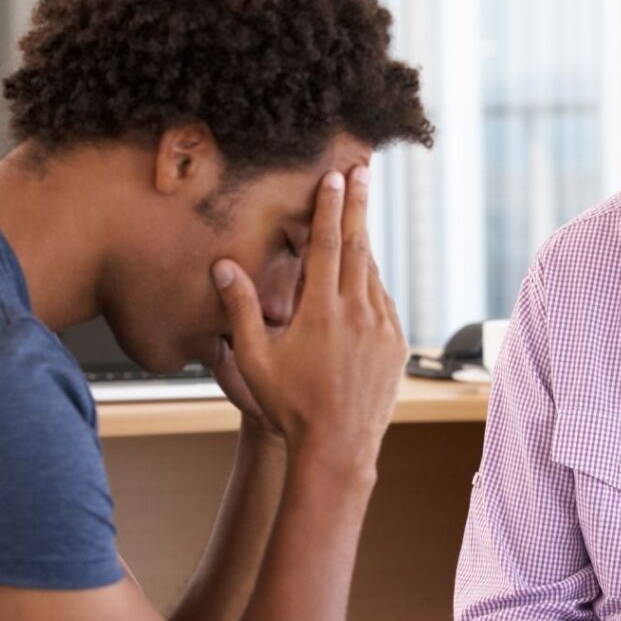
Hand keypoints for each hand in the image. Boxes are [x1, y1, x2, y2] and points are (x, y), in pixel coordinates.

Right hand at [211, 167, 406, 470]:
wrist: (338, 448)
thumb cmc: (290, 407)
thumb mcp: (254, 360)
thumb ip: (240, 309)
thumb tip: (224, 266)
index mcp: (321, 311)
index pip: (327, 245)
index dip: (330, 207)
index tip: (336, 177)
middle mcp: (357, 313)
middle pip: (358, 246)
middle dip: (358, 206)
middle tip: (363, 172)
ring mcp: (382, 329)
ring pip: (373, 275)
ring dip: (364, 245)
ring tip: (357, 221)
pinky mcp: (396, 346)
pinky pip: (385, 304)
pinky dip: (373, 285)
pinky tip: (364, 280)